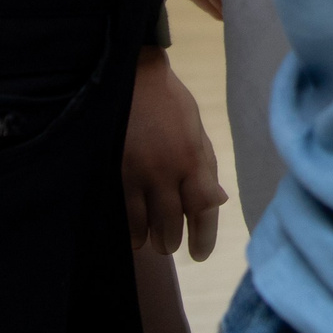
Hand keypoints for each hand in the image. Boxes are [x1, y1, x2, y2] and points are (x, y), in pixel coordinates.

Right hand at [122, 50, 228, 259]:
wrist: (135, 78)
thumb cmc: (172, 105)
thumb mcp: (197, 132)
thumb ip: (207, 168)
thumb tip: (217, 201)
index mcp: (194, 159)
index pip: (203, 209)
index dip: (203, 237)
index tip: (200, 255)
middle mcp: (168, 170)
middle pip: (172, 223)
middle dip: (172, 240)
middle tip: (171, 245)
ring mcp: (139, 173)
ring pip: (144, 224)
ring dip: (150, 239)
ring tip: (152, 243)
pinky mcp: (115, 171)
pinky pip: (122, 211)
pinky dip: (129, 227)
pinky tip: (132, 233)